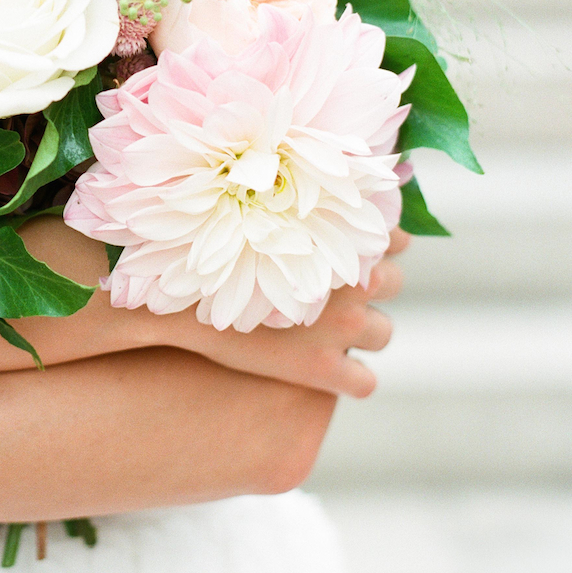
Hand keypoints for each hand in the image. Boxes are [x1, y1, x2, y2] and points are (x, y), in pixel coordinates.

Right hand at [147, 228, 408, 397]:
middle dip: (372, 284)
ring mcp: (344, 328)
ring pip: (383, 333)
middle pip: (393, 283)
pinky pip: (364, 382)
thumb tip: (327, 190)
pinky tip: (322, 369)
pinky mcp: (323, 371)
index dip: (378, 242)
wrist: (177, 299)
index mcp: (345, 236)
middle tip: (335, 288)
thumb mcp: (260, 210)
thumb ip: (303, 206)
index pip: (394, 237)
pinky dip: (348, 378)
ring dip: (363, 331)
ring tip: (327, 329)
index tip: (356, 247)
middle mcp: (356, 280)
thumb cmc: (211, 244)